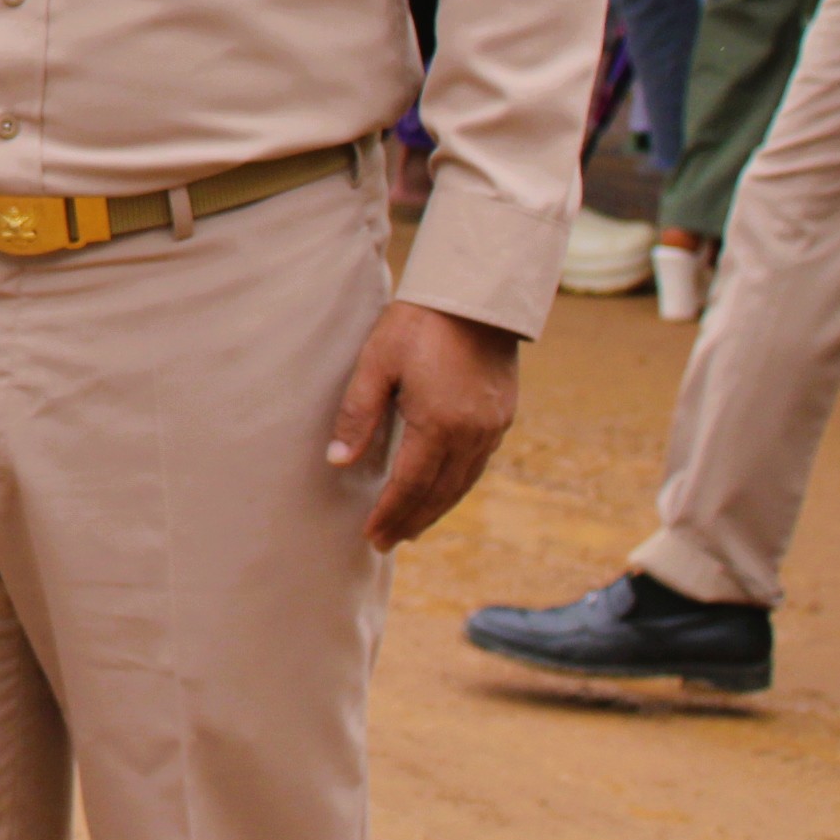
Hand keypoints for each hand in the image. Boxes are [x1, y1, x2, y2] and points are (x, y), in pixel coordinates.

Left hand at [326, 300, 519, 550]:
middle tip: (386, 542)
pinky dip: (456, 486)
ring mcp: (492, 428)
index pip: (410, 485)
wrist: (476, 297)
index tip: (371, 536)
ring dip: (435, 509)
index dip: (390, 513)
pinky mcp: (502, 417)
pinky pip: (477, 465)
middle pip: (438, 493)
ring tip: (411, 527)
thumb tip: (337, 462)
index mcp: (439, 425)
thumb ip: (358, 415)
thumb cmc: (417, 325)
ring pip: (462, 483)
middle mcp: (471, 434)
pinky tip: (441, 492)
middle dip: (410, 520)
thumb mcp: (376, 364)